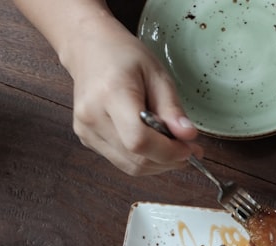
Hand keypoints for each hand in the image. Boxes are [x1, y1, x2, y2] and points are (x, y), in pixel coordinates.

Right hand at [61, 19, 200, 175]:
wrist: (89, 49)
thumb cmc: (124, 57)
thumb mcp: (157, 74)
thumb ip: (172, 108)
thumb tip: (188, 137)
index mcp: (111, 94)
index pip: (139, 140)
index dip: (168, 152)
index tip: (189, 147)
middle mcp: (92, 116)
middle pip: (136, 159)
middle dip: (168, 160)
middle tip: (187, 148)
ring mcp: (86, 131)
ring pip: (130, 167)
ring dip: (158, 163)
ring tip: (172, 145)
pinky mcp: (87, 139)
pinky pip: (121, 161)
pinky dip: (143, 158)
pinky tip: (152, 142)